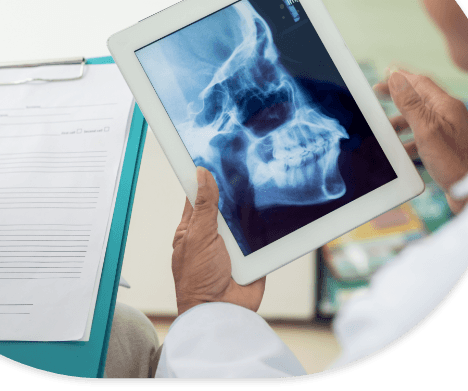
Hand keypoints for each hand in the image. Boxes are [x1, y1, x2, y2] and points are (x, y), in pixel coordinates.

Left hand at [172, 167, 265, 315]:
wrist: (221, 312)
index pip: (198, 194)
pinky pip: (262, 237)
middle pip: (226, 203)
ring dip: (252, 212)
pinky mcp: (251, 255)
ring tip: (263, 187)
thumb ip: (203, 205)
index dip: (205, 177)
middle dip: (235, 192)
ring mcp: (233, 245)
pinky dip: (267, 229)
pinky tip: (274, 214)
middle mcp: (213, 233)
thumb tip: (202, 174)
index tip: (214, 155)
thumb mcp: (197, 236)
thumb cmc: (197, 280)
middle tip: (246, 167)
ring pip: (246, 218)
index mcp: (192, 227)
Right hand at [374, 69, 467, 212]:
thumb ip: (410, 104)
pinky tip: (401, 149)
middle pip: (419, 99)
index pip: (420, 82)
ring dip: (401, 122)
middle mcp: (449, 115)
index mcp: (446, 106)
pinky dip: (409, 139)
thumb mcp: (426, 129)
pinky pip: (423, 136)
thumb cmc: (453, 162)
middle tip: (378, 94)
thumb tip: (396, 78)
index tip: (383, 74)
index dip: (400, 77)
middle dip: (398, 97)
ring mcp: (449, 132)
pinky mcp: (446, 148)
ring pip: (419, 119)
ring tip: (385, 128)